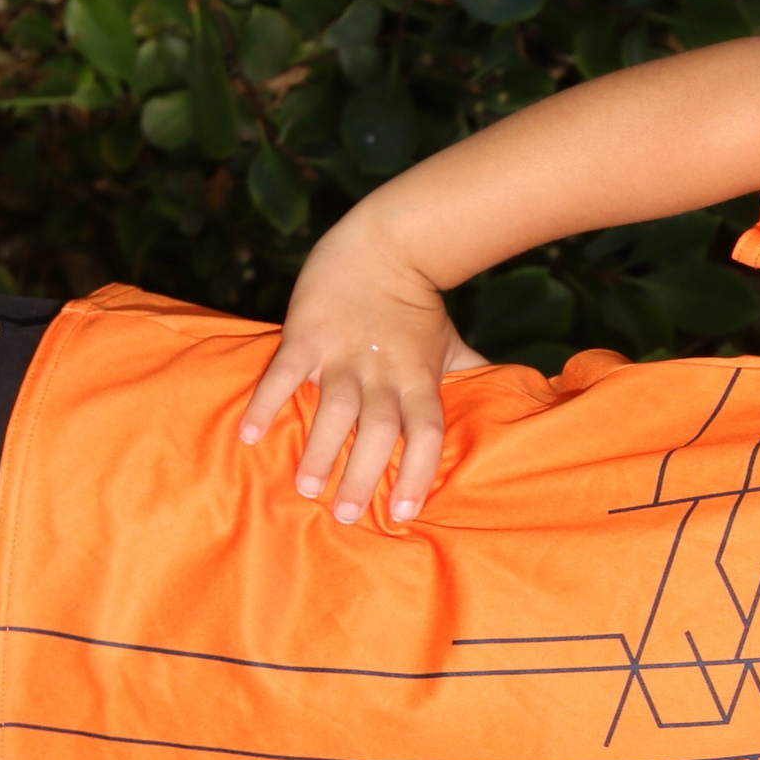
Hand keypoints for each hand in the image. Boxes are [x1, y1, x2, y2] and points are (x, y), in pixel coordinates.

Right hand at [240, 217, 486, 524]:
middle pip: (379, 430)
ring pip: (334, 407)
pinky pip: (285, 373)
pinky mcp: (307, 333)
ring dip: (319, 449)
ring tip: (306, 488)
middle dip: (363, 475)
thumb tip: (509, 400)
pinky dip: (267, 402)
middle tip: (346, 516)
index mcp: (418, 379)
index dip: (418, 473)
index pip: (425, 433)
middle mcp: (383, 372)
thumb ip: (471, 377)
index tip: (405, 513)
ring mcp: (343, 353)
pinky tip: (250, 436)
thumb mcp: (450, 344)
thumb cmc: (419, 305)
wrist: (389, 242)